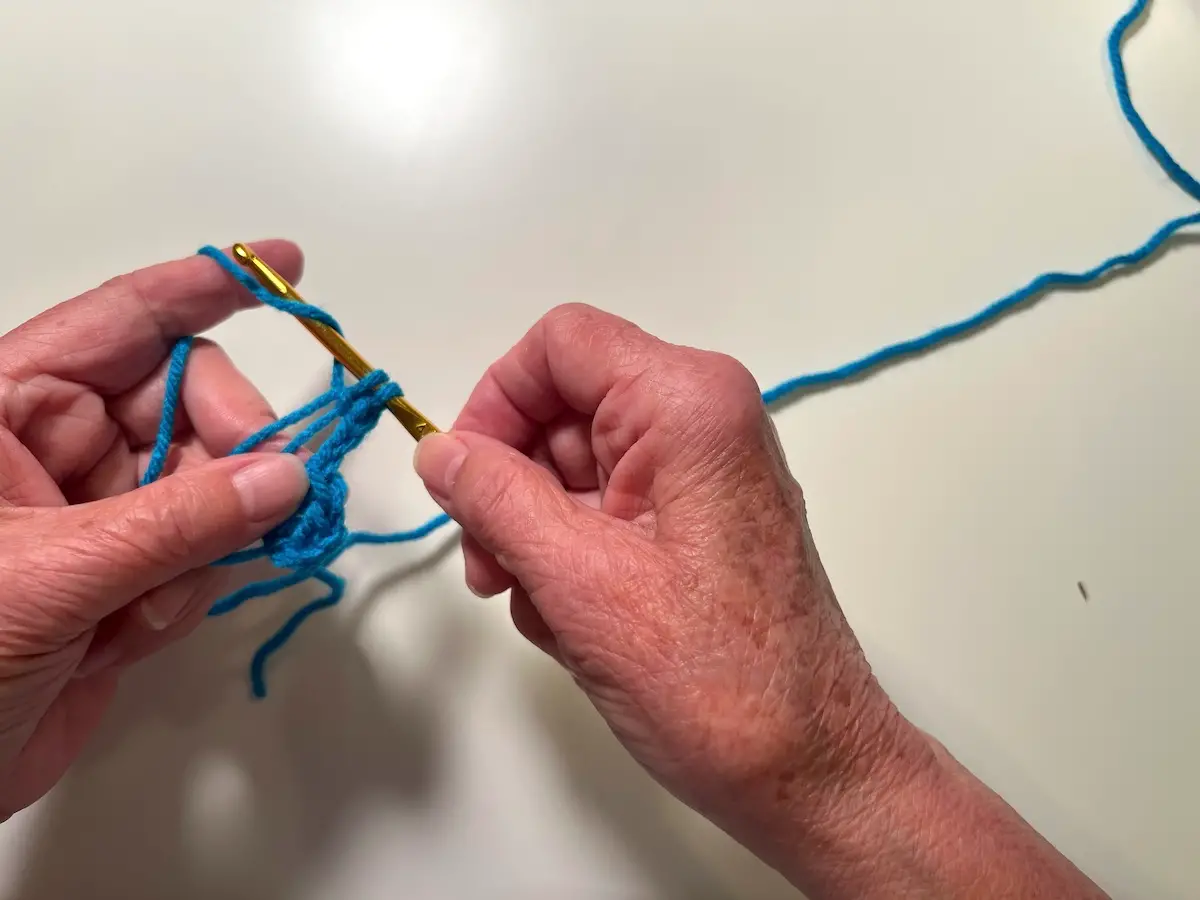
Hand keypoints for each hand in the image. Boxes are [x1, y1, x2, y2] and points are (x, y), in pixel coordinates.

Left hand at [0, 242, 309, 815]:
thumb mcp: (52, 575)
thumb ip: (180, 522)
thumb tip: (288, 476)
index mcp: (6, 409)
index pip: (122, 321)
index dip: (205, 286)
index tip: (285, 263)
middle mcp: (55, 446)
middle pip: (188, 403)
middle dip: (228, 450)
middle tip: (266, 495)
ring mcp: (94, 510)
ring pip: (208, 484)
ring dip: (202, 545)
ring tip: (145, 607)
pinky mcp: (124, 573)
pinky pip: (202, 552)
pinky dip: (188, 593)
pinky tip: (128, 635)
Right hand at [413, 305, 919, 866]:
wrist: (811, 771)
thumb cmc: (711, 681)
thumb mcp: (580, 582)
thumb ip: (496, 500)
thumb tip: (438, 449)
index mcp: (689, 403)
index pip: (560, 345)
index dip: (495, 401)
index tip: (462, 482)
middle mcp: (704, 420)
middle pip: (564, 410)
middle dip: (512, 488)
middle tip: (492, 573)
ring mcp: (705, 475)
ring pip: (576, 469)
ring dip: (537, 538)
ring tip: (548, 614)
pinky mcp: (701, 524)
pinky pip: (608, 512)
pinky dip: (574, 561)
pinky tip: (579, 626)